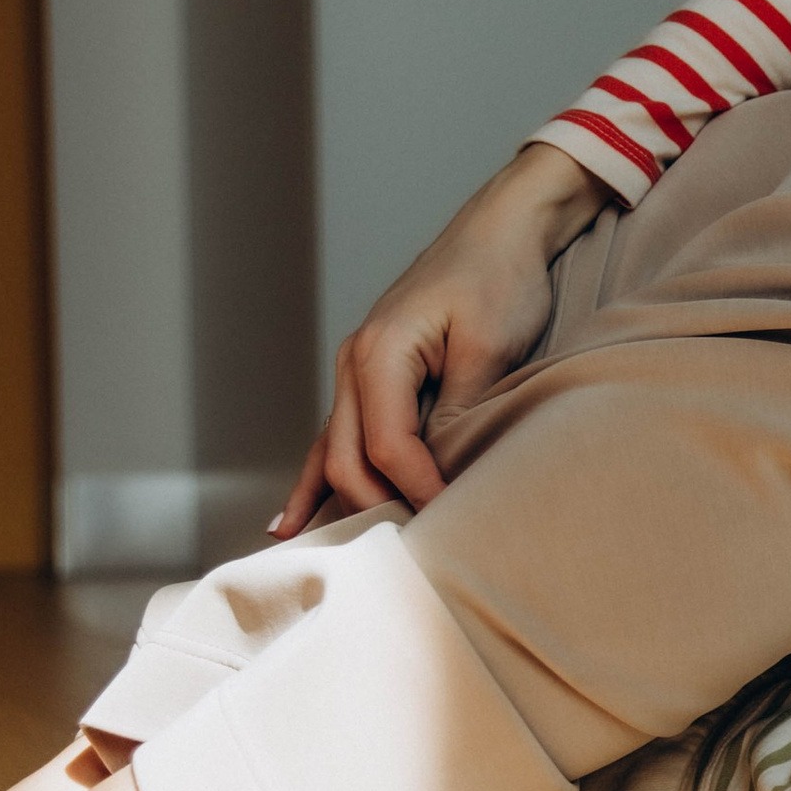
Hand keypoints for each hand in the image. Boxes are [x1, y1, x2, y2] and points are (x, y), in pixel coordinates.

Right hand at [273, 143, 612, 536]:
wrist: (502, 228)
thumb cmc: (501, 278)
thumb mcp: (490, 348)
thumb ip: (461, 411)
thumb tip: (443, 471)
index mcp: (380, 354)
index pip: (387, 447)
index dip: (417, 491)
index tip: (451, 522)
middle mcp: (354, 364)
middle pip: (348, 459)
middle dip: (376, 509)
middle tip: (412, 553)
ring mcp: (356, 370)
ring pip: (334, 453)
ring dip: (336, 504)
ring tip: (318, 562)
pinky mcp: (372, 377)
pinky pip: (338, 437)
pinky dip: (315, 479)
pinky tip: (288, 521)